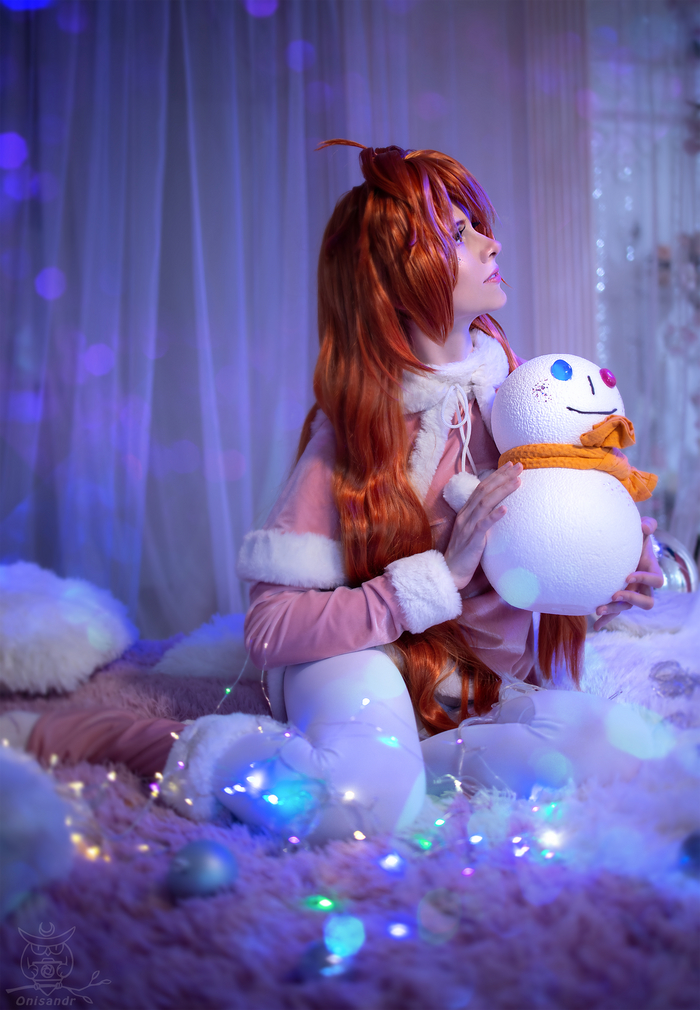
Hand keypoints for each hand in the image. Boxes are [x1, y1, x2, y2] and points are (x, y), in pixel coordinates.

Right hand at [444, 462, 522, 589]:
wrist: (450, 571)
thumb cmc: (464, 553)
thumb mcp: (471, 531)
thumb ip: (481, 518)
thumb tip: (498, 509)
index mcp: (466, 512)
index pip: (481, 488)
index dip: (496, 476)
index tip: (510, 466)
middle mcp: (466, 515)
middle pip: (484, 490)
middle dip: (502, 477)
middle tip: (518, 466)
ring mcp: (468, 526)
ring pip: (485, 503)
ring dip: (502, 491)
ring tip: (517, 481)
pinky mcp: (472, 540)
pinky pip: (483, 525)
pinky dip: (494, 516)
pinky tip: (505, 508)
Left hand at [593, 517, 663, 630]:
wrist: (625, 548)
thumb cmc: (635, 539)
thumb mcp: (642, 530)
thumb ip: (647, 525)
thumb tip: (645, 525)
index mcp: (651, 571)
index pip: (656, 580)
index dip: (644, 579)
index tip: (627, 575)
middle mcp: (643, 587)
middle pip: (647, 602)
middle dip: (631, 600)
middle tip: (614, 594)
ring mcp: (632, 595)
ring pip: (628, 609)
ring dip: (614, 610)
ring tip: (597, 608)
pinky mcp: (619, 599)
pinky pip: (615, 613)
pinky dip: (606, 619)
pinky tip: (596, 625)